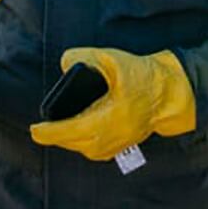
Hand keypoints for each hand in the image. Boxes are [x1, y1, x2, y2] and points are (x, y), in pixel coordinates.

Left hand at [28, 47, 194, 161]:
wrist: (172, 92)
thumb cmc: (143, 75)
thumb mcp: (113, 59)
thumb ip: (85, 58)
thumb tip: (65, 64)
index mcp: (113, 114)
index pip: (74, 128)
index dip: (52, 131)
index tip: (35, 130)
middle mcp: (116, 133)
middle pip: (76, 142)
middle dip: (56, 137)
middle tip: (40, 130)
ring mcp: (122, 142)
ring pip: (86, 149)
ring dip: (70, 141)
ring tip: (55, 131)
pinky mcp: (125, 145)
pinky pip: (97, 151)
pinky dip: (83, 144)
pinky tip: (76, 134)